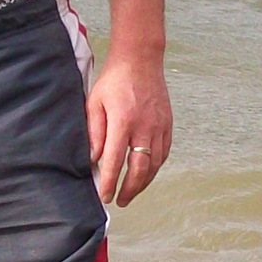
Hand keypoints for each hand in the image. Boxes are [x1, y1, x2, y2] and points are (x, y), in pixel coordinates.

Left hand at [86, 51, 171, 206]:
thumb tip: (93, 159)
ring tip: (132, 192)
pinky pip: (164, 153)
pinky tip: (146, 175)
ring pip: (154, 164)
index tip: (105, 196)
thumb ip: (94, 132)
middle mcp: (144, 126)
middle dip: (129, 189)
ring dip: (143, 183)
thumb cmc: (114, 80)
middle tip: (120, 201)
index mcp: (123, 121)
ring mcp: (159, 126)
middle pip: (139, 168)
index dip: (109, 182)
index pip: (115, 160)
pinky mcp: (168, 124)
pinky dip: (155, 168)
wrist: (140, 59)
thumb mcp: (95, 103)